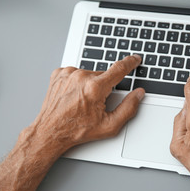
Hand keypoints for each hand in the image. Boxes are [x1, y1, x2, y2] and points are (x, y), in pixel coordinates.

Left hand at [27, 55, 144, 152]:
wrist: (51, 131)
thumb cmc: (77, 130)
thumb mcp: (109, 125)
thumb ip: (128, 108)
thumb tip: (138, 94)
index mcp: (95, 88)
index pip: (119, 69)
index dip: (130, 62)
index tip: (135, 58)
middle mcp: (81, 76)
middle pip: (103, 75)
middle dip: (104, 87)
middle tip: (96, 103)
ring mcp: (68, 73)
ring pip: (89, 74)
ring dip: (90, 84)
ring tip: (82, 101)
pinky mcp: (59, 73)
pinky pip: (76, 73)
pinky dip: (78, 82)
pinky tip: (74, 95)